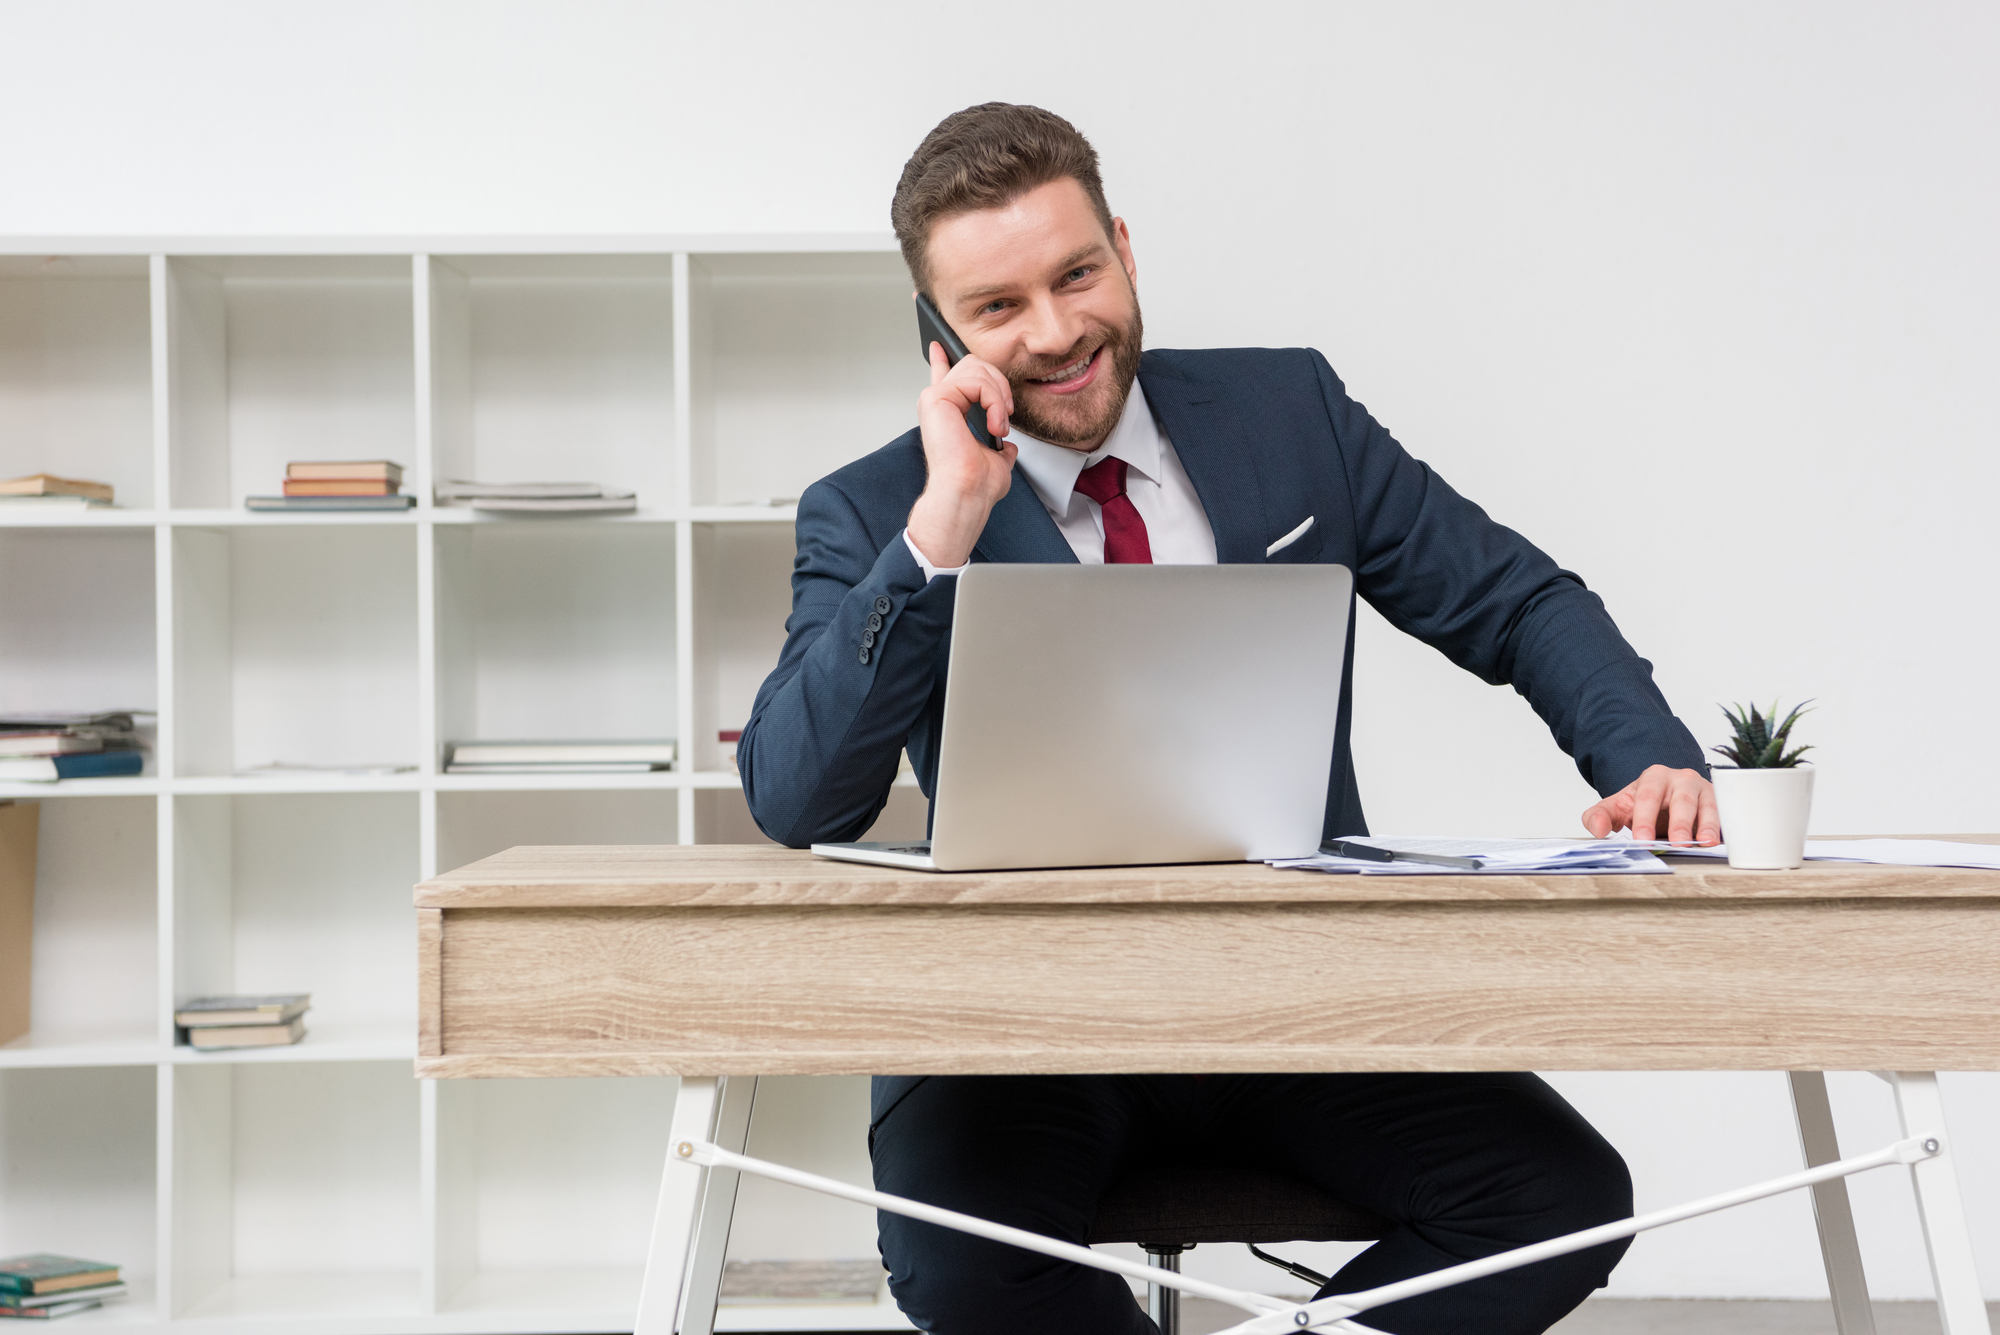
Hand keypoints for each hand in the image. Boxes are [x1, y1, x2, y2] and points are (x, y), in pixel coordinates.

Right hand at [906, 342, 1018, 567]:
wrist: (967, 494)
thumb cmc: (975, 484)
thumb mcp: (996, 459)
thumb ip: (999, 446)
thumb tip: (1008, 448)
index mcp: (947, 412)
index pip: (943, 375)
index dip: (941, 357)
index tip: (937, 343)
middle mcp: (937, 402)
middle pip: (973, 363)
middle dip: (998, 383)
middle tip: (1003, 414)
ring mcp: (935, 398)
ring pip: (976, 368)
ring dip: (998, 396)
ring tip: (998, 424)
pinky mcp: (937, 398)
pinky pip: (975, 381)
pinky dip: (993, 401)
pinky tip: (993, 423)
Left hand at [1581, 765, 1720, 844]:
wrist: (1666, 799)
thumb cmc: (1643, 804)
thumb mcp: (1617, 807)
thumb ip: (1600, 816)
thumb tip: (1598, 831)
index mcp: (1654, 777)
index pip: (1647, 797)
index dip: (1644, 820)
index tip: (1642, 841)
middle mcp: (1682, 780)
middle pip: (1682, 800)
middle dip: (1680, 822)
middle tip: (1678, 843)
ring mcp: (1704, 791)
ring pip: (1708, 806)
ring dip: (1708, 825)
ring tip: (1706, 842)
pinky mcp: (1721, 805)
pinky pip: (1725, 815)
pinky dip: (1724, 828)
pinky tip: (1722, 842)